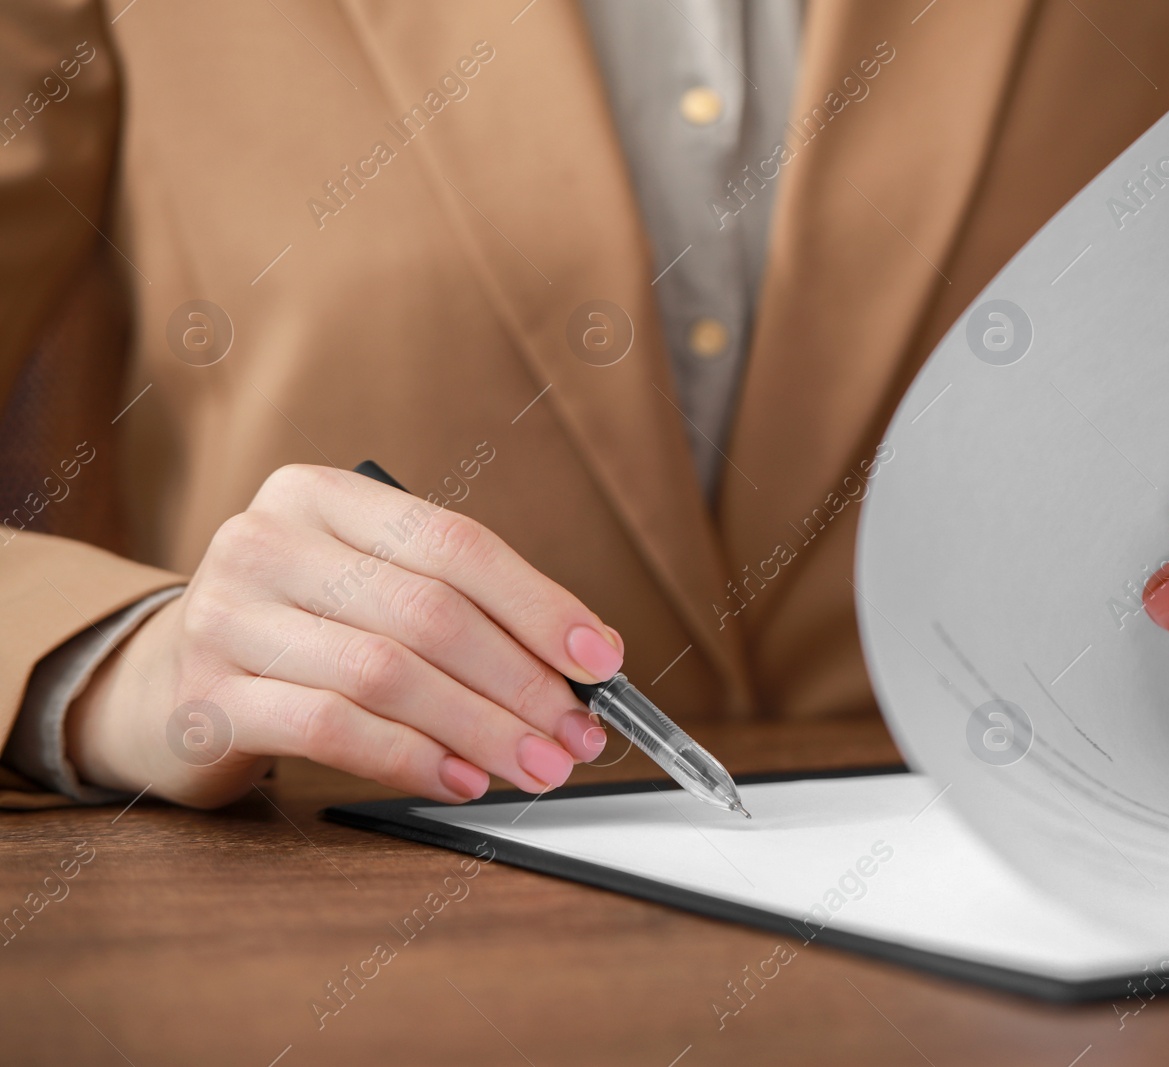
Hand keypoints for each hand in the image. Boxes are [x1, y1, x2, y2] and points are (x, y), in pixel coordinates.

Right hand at [65, 465, 622, 807]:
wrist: (162, 680)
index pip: (455, 544)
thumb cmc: (303, 630)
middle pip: (429, 613)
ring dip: (481, 728)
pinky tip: (462, 781)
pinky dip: (413, 759)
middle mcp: (265, 541)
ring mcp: (226, 617)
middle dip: (522, 683)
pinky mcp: (206, 699)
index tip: (600, 662)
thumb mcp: (371, 587)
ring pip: (387, 673)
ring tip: (535, 765)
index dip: (540, 605)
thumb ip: (464, 607)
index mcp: (321, 495)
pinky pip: (333, 730)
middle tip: (578, 735)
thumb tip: (586, 660)